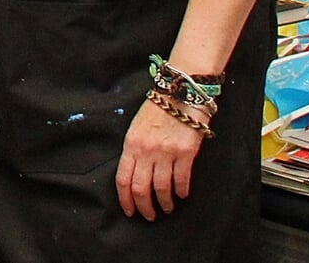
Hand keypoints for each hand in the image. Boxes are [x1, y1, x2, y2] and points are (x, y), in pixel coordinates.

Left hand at [115, 96, 206, 219]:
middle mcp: (146, 151)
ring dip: (165, 203)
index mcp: (131, 145)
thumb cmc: (157, 110)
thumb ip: (134, 151)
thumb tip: (134, 174)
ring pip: (161, 188)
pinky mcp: (186, 153)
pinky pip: (182, 180)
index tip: (130, 211)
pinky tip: (182, 194)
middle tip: (149, 216)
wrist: (180, 92)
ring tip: (167, 208)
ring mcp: (166, 152)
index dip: (125, 200)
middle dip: (144, 207)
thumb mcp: (136, 128)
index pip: (123, 179)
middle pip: (141, 188)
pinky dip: (182, 191)